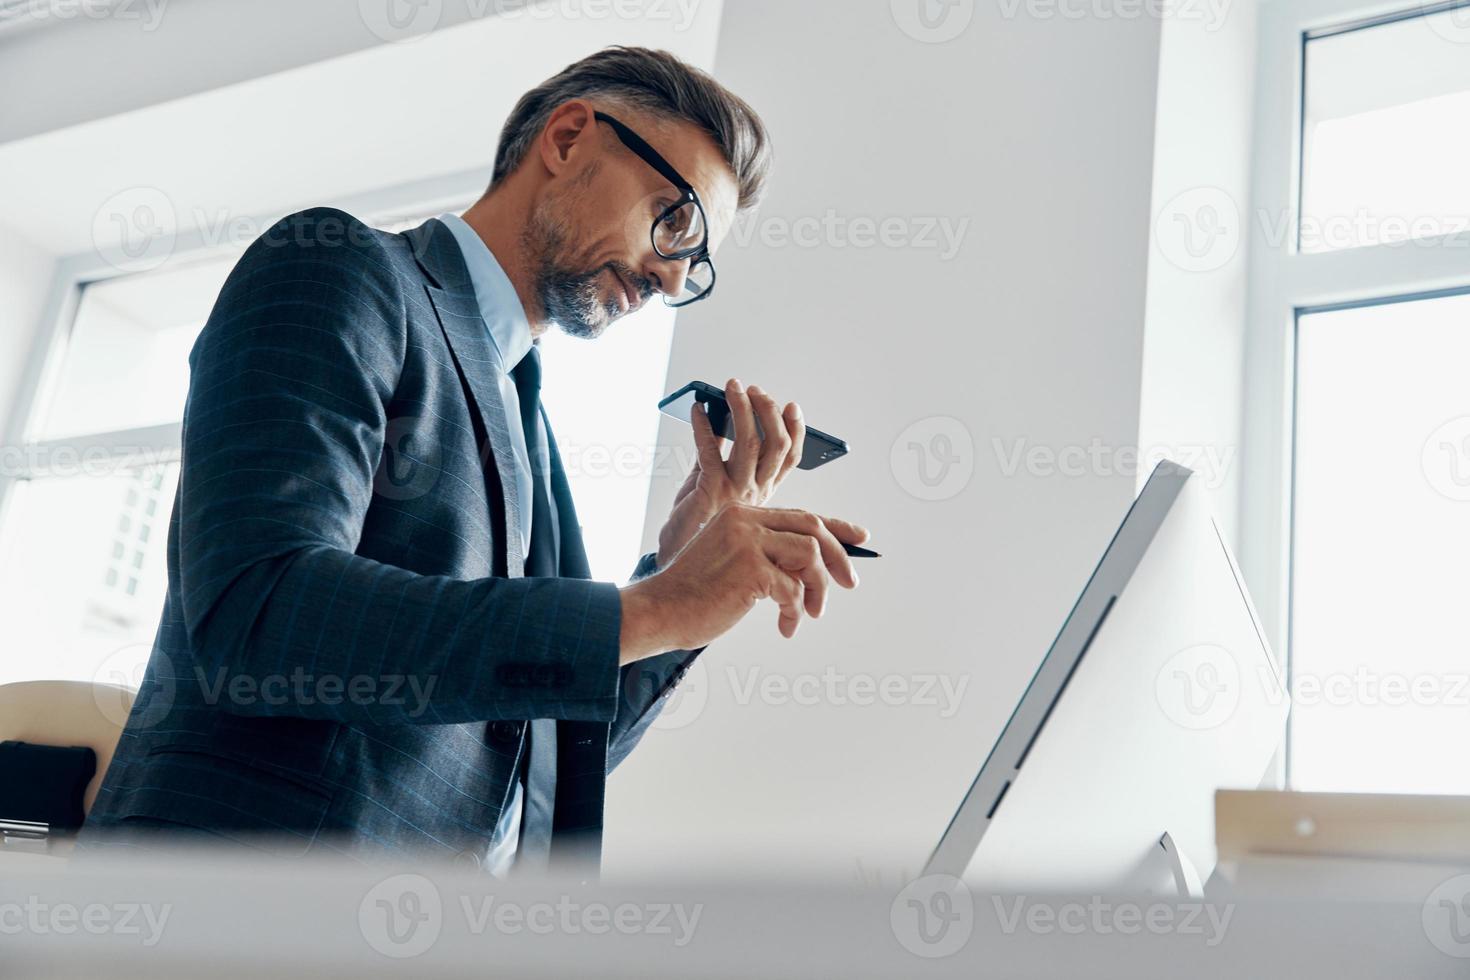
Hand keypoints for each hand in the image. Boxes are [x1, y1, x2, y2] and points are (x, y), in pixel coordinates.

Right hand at [619, 503, 868, 663]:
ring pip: (809, 555)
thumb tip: (810, 568)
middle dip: (837, 557)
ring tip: (809, 612)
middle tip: (849, 583)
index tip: (861, 537)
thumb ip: (764, 554)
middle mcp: (745, 521)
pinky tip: (786, 626)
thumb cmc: (692, 594)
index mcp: (741, 515)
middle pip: (812, 527)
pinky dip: (796, 612)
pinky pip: (793, 590)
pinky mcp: (751, 569)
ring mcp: (748, 542)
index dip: (837, 526)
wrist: (660, 611)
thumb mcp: (729, 561)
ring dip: (817, 589)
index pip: (801, 514)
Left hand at [655, 378, 805, 567]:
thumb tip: (717, 420)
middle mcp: (755, 492)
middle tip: (755, 391)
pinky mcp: (711, 491)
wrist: (678, 556)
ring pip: (750, 443)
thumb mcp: (715, 484)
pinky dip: (703, 425)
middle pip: (776, 445)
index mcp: (762, 491)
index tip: (792, 406)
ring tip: (732, 388)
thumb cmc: (697, 523)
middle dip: (769, 411)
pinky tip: (697, 410)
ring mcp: (735, 492)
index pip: (789, 457)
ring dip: (741, 409)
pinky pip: (709, 449)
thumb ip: (719, 455)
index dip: (795, 429)